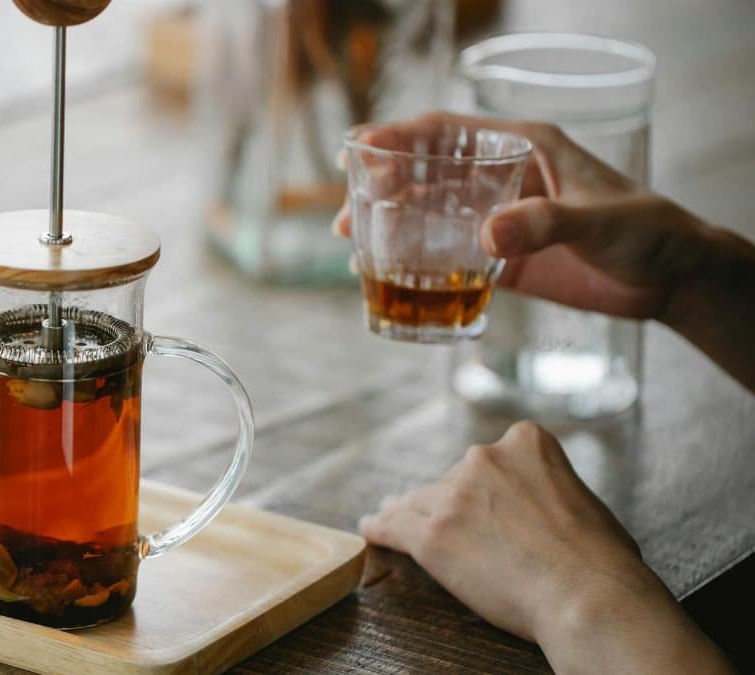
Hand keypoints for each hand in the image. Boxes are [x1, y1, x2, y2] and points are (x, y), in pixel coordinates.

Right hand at [335, 112, 709, 319]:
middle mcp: (503, 178)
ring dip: (391, 225)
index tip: (358, 152)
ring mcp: (501, 219)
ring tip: (352, 243)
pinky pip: (449, 256)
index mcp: (524, 147)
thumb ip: (543, 223)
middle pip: (427, 173)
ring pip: (431, 214)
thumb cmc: (647, 231)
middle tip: (345, 214)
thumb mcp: (597, 220)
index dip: (398, 138)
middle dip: (381, 188)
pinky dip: (416, 264)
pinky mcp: (505, 258)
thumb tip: (485, 234)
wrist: (673, 280)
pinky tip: (387, 277)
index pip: (447, 132)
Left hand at [359, 421, 732, 673]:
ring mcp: (454, 495)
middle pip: (454, 479)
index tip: (485, 499)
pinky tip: (371, 528)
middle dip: (452, 501)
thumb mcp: (582, 496)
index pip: (493, 457)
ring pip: (420, 501)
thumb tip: (546, 504)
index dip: (487, 484)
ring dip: (407, 510)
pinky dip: (381, 528)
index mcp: (526, 442)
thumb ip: (549, 488)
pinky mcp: (431, 534)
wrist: (588, 595)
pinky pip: (395, 526)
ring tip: (390, 513)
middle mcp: (484, 459)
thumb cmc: (601, 561)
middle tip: (454, 526)